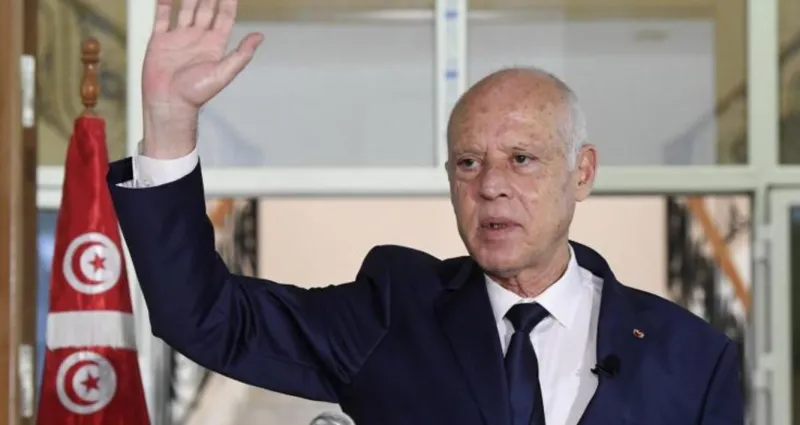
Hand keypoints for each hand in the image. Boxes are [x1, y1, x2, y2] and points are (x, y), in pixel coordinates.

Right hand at [141, 0, 262, 158]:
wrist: (169, 103)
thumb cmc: (196, 93)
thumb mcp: (224, 72)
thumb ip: (242, 53)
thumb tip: (260, 36)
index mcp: (214, 45)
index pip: (225, 17)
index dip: (228, 2)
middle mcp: (198, 38)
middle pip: (206, 8)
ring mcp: (179, 38)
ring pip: (186, 9)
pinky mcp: (160, 40)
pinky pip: (163, 16)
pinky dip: (165, 3)